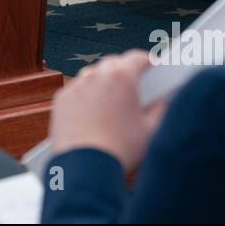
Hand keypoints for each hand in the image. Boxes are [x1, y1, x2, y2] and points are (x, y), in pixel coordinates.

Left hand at [47, 50, 168, 172]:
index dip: (148, 61)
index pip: (137, 57)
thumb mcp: (151, 130)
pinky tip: (93, 113)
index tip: (152, 66)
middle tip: (135, 85)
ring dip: (104, 82)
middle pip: (114, 64)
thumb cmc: (119, 149)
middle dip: (125, 71)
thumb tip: (162, 100)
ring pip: (93, 75)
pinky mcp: (62, 98)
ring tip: (113, 101)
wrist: (85, 167)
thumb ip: (160, 109)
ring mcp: (77, 85)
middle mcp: (96, 75)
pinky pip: (77, 90)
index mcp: (122, 77)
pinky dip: (86, 96)